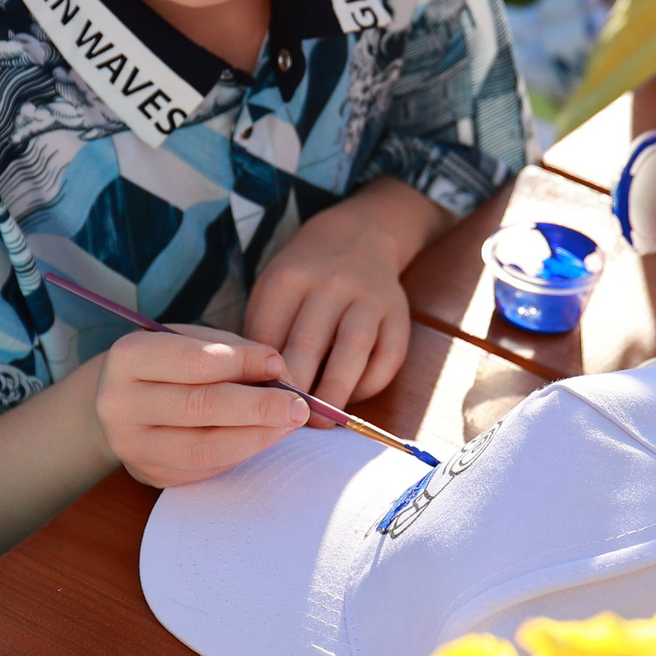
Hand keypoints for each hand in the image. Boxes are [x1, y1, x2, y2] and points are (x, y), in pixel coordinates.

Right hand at [96, 326, 307, 488]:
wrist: (121, 399)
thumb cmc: (165, 362)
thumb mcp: (191, 339)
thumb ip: (233, 351)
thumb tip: (279, 372)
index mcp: (128, 358)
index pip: (195, 364)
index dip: (243, 365)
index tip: (278, 365)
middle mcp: (119, 404)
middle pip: (200, 408)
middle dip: (259, 407)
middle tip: (298, 405)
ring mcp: (131, 446)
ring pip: (204, 448)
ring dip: (256, 437)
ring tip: (288, 424)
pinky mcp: (149, 474)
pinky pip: (204, 468)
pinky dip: (240, 453)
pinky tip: (263, 438)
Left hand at [244, 187, 432, 407]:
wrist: (358, 235)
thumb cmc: (304, 277)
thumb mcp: (273, 287)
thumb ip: (264, 330)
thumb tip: (257, 388)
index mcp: (289, 277)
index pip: (270, 331)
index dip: (262, 372)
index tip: (257, 401)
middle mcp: (331, 283)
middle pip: (310, 341)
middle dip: (297, 386)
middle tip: (287, 418)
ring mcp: (369, 296)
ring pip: (353, 348)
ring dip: (335, 389)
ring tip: (321, 421)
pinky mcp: (399, 313)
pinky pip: (388, 355)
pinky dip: (371, 383)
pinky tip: (352, 397)